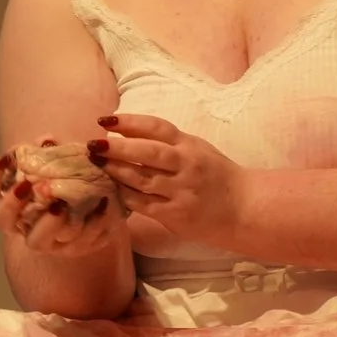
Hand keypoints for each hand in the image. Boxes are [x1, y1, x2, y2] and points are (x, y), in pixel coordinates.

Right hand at [0, 141, 120, 257]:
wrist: (99, 210)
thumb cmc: (73, 182)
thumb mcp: (61, 165)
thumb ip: (50, 154)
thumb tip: (46, 141)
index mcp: (15, 199)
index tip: (7, 159)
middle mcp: (23, 223)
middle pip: (3, 219)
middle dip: (12, 203)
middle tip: (27, 186)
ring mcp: (47, 241)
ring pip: (37, 240)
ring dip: (48, 222)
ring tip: (61, 205)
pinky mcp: (73, 248)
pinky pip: (80, 242)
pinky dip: (92, 224)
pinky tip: (103, 205)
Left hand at [89, 114, 247, 250]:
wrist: (244, 208)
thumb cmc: (215, 176)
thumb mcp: (197, 149)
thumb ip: (168, 142)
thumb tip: (125, 132)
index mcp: (190, 145)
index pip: (157, 128)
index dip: (130, 122)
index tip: (106, 120)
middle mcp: (186, 166)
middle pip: (147, 153)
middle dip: (117, 148)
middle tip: (93, 145)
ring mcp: (181, 191)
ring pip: (141, 179)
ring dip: (116, 171)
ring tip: (97, 165)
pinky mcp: (176, 215)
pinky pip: (143, 204)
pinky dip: (125, 196)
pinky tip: (112, 189)